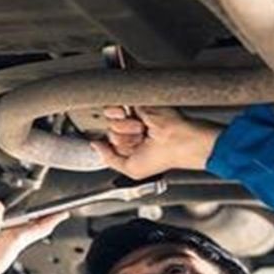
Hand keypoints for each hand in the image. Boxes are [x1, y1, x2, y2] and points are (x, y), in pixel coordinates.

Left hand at [90, 107, 223, 178]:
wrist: (178, 140)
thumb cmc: (163, 158)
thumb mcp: (131, 170)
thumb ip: (109, 159)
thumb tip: (95, 146)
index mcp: (131, 145)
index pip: (109, 144)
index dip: (114, 149)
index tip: (129, 150)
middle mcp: (131, 130)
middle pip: (109, 132)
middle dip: (120, 139)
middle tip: (139, 141)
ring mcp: (133, 116)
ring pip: (110, 121)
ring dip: (123, 129)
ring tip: (141, 132)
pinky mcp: (135, 103)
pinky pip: (113, 107)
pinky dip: (120, 116)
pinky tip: (138, 123)